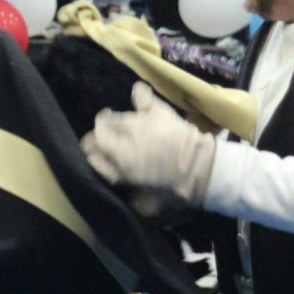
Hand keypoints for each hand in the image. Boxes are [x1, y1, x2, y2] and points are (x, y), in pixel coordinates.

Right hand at [80, 82, 216, 204]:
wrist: (200, 169)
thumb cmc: (173, 190)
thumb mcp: (144, 200)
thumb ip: (125, 189)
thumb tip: (116, 178)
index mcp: (120, 161)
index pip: (92, 150)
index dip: (92, 153)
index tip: (94, 154)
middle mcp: (125, 139)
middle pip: (102, 131)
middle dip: (100, 135)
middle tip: (107, 140)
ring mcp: (141, 123)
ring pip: (120, 118)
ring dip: (117, 121)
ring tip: (123, 125)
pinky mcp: (158, 112)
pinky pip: (143, 97)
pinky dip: (140, 95)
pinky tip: (137, 92)